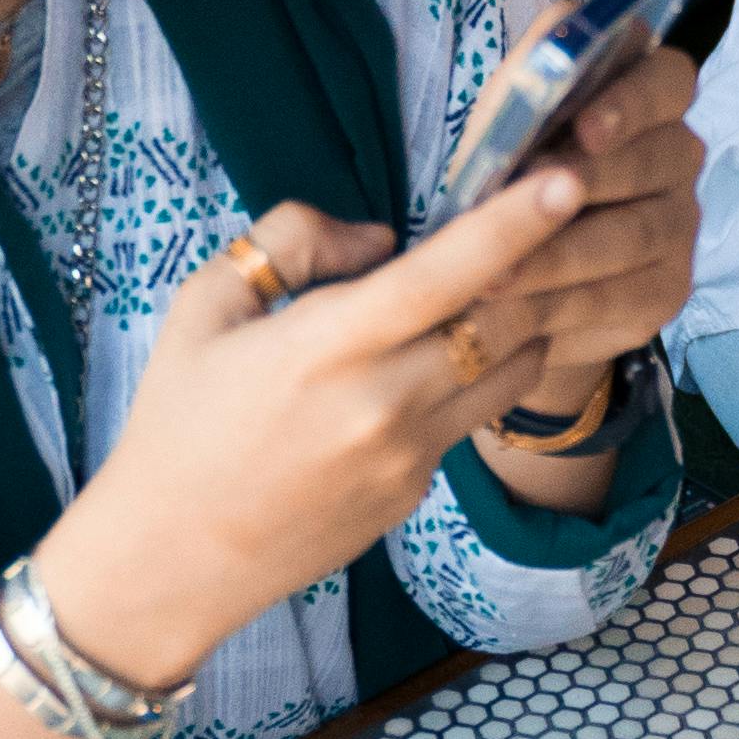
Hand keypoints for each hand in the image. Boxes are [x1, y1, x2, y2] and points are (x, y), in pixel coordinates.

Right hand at [38, 156, 596, 686]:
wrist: (172, 558)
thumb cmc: (178, 421)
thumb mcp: (206, 307)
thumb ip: (291, 243)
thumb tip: (381, 238)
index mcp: (327, 349)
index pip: (443, 277)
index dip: (513, 225)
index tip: (566, 181)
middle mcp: (384, 405)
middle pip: (503, 321)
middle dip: (538, 263)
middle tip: (549, 216)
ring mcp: (410, 457)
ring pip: (511, 371)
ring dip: (521, 320)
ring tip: (501, 284)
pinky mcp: (418, 492)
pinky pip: (471, 416)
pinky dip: (476, 375)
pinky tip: (436, 359)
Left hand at [466, 37, 702, 432]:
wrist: (512, 270)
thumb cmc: (509, 174)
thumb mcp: (505, 123)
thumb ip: (526, 88)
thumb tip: (540, 70)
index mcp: (646, 95)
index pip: (667, 78)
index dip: (634, 99)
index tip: (586, 128)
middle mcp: (678, 153)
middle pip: (660, 157)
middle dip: (592, 179)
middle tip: (529, 199)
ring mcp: (681, 223)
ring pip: (634, 234)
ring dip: (560, 253)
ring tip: (495, 270)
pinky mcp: (667, 289)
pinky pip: (622, 296)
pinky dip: (561, 302)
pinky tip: (512, 310)